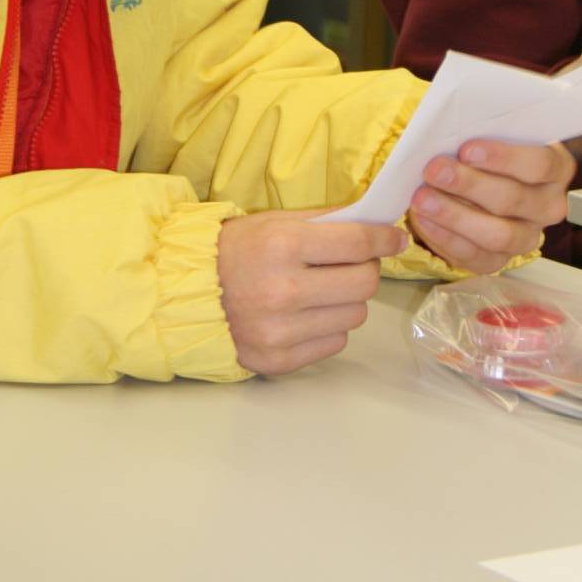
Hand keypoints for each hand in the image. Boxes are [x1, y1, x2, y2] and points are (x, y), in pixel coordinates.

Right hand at [217, 214, 407, 375]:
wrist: (185, 294)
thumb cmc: (235, 250)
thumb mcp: (275, 222)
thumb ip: (327, 220)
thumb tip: (376, 221)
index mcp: (283, 246)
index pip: (357, 242)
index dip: (384, 238)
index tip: (396, 237)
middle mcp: (283, 290)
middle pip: (364, 283)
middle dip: (367, 268)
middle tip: (354, 262)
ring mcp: (281, 331)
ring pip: (355, 316)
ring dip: (348, 300)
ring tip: (325, 290)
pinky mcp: (278, 360)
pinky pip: (334, 343)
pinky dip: (329, 327)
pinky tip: (308, 314)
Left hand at [407, 140, 575, 272]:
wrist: (479, 178)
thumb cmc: (486, 146)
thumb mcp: (492, 130)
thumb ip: (483, 126)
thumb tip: (456, 124)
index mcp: (556, 168)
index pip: (540, 164)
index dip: (503, 157)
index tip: (467, 149)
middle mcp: (548, 205)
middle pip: (514, 199)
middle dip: (469, 184)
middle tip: (435, 169)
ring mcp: (527, 236)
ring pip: (498, 234)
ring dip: (455, 215)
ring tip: (423, 198)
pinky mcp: (501, 260)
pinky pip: (476, 257)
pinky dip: (446, 238)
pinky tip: (424, 220)